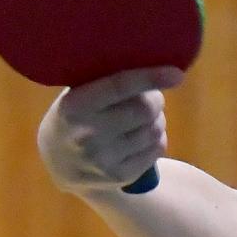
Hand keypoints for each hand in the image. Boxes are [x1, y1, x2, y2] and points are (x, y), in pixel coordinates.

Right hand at [37, 67, 181, 192]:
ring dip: (157, 120)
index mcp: (75, 106)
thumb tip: (148, 60)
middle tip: (151, 98)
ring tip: (144, 118)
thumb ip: (103, 81)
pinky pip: (157, 149)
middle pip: (144, 109)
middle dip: (155, 100)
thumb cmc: (75, 117)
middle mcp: (88, 134)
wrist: (59, 166)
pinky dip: (157, 139)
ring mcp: (104, 159)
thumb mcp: (77, 95)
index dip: (150, 78)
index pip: (119, 86)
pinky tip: (144, 136)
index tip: (176, 74)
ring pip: (154, 130)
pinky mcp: (120, 176)